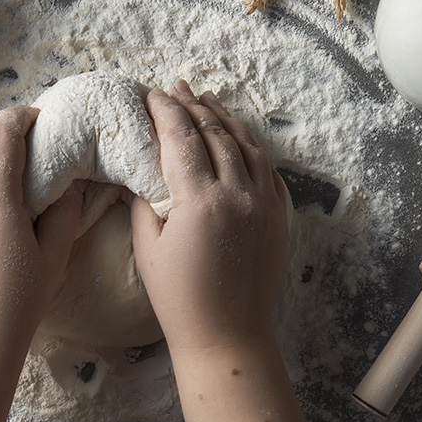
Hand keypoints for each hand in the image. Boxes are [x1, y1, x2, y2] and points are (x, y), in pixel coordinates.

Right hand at [131, 81, 289, 353]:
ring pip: (245, 144)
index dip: (166, 111)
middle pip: (215, 133)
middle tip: (176, 87)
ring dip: (223, 118)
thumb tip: (144, 167)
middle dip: (193, 106)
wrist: (228, 334)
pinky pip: (266, 167)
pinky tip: (236, 134)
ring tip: (205, 98)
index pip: (183, 139)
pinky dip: (249, 144)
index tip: (152, 94)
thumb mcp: (147, 246)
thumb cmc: (178, 297)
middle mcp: (238, 194)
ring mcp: (264, 203)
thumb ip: (145, 199)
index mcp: (201, 201)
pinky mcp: (277, 215)